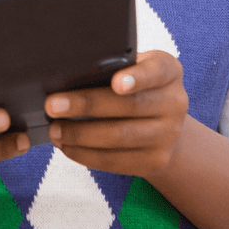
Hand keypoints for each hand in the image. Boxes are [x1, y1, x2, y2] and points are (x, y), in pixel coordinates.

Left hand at [44, 51, 187, 181]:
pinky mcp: (155, 161)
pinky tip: (66, 146)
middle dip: (86, 106)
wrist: (163, 126)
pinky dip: (86, 154)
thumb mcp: (134, 69)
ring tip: (55, 129)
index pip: (157, 70)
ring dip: (80, 135)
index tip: (115, 82)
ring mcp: (168, 135)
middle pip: (129, 106)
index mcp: (169, 71)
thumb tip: (67, 74)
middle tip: (53, 105)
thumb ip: (112, 67)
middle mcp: (175, 102)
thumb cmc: (135, 88)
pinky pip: (116, 161)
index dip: (136, 77)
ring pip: (120, 137)